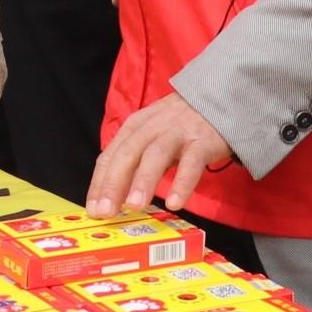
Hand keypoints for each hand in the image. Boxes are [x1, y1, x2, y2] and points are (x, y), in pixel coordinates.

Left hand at [87, 94, 233, 216]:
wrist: (218, 100)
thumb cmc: (180, 124)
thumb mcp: (151, 135)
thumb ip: (135, 160)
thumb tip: (115, 195)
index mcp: (133, 128)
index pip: (109, 156)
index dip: (99, 183)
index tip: (93, 210)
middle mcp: (151, 128)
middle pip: (127, 154)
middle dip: (113, 184)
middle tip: (105, 212)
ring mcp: (177, 133)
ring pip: (155, 155)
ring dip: (143, 180)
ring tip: (134, 206)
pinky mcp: (203, 141)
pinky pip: (192, 163)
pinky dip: (181, 183)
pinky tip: (174, 203)